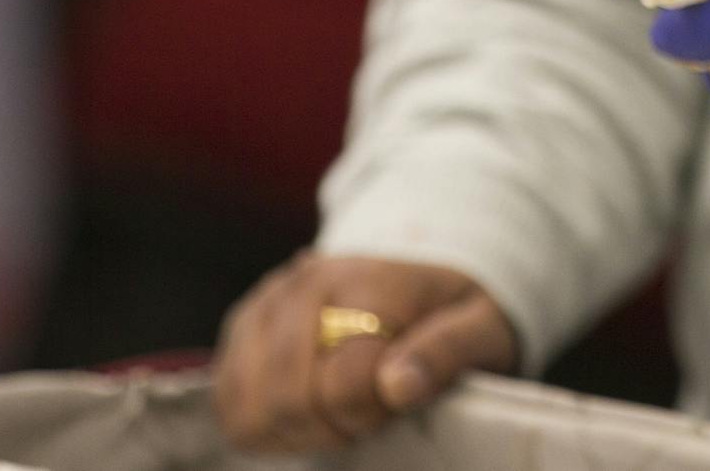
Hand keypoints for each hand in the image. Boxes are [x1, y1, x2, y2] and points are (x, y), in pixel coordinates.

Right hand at [214, 251, 516, 452]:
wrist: (421, 281)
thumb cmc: (454, 311)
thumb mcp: (481, 326)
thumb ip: (447, 350)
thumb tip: (398, 385)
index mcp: (366, 279)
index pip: (344, 380)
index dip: (372, 411)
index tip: (399, 400)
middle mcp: (302, 284)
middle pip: (286, 399)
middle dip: (332, 426)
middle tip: (369, 415)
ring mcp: (263, 305)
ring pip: (250, 408)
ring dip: (296, 430)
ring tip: (340, 413)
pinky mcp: (241, 330)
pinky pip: (228, 405)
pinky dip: (264, 426)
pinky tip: (308, 412)